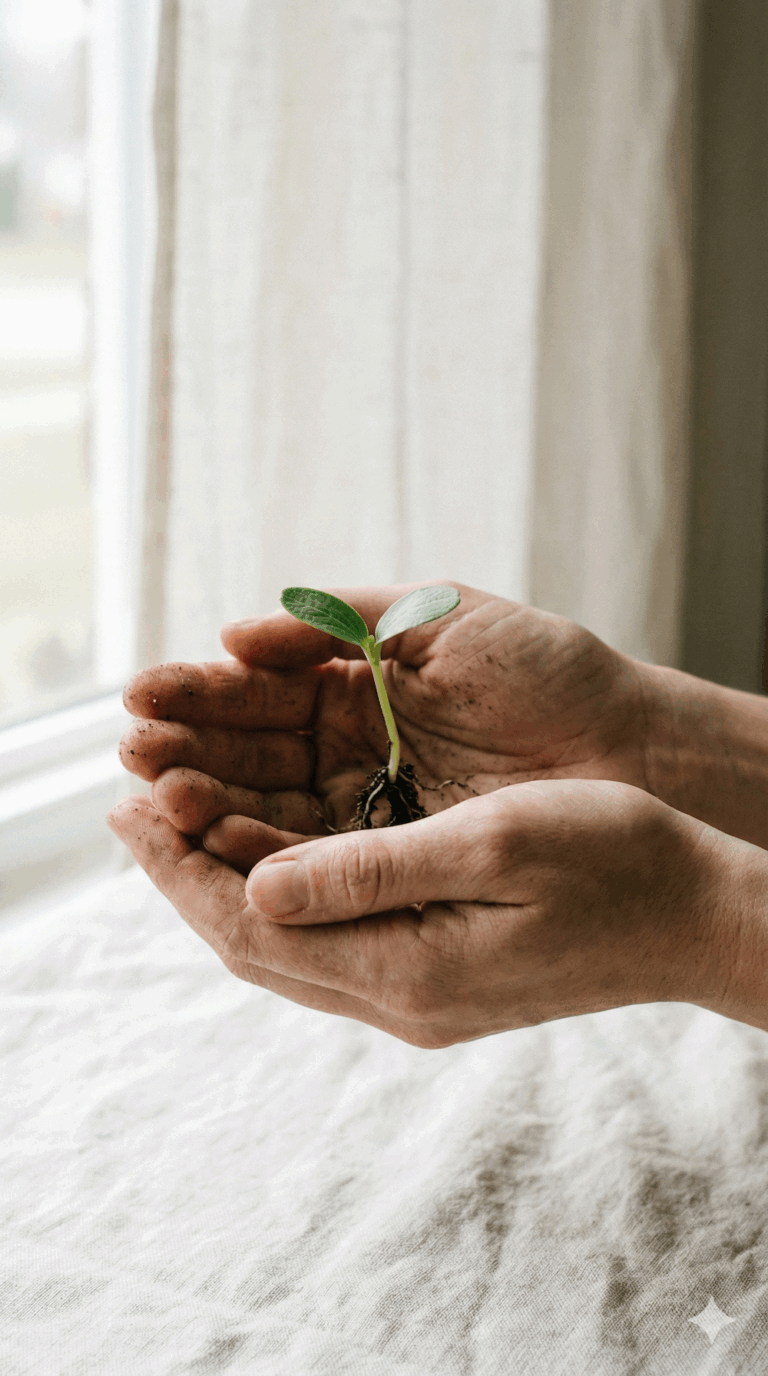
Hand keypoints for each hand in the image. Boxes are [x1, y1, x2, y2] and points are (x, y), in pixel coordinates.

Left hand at [106, 777, 760, 1044]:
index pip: (250, 926)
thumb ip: (370, 870)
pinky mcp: (439, 979)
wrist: (696, 918)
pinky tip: (267, 852)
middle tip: (132, 806)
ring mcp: (419, 997)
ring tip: (180, 820)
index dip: (179, 867)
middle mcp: (399, 999)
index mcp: (405, 969)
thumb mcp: (491, 843)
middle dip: (184, 874)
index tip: (127, 807)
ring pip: (285, 946)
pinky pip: (327, 941)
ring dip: (225, 883)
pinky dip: (279, 893)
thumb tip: (257, 885)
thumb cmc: (614, 862)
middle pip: (253, 944)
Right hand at [118, 583, 655, 864]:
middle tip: (133, 755)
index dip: (199, 697)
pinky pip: (319, 859)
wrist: (634, 745)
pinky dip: (266, 851)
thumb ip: (340, 619)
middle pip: (252, 756)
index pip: (259, 695)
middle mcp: (353, 750)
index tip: (139, 700)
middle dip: (187, 754)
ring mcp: (371, 807)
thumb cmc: (549, 672)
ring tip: (156, 798)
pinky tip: (214, 840)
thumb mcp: (441, 619)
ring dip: (210, 804)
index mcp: (358, 685)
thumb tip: (236, 633)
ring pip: (273, 811)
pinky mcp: (396, 858)